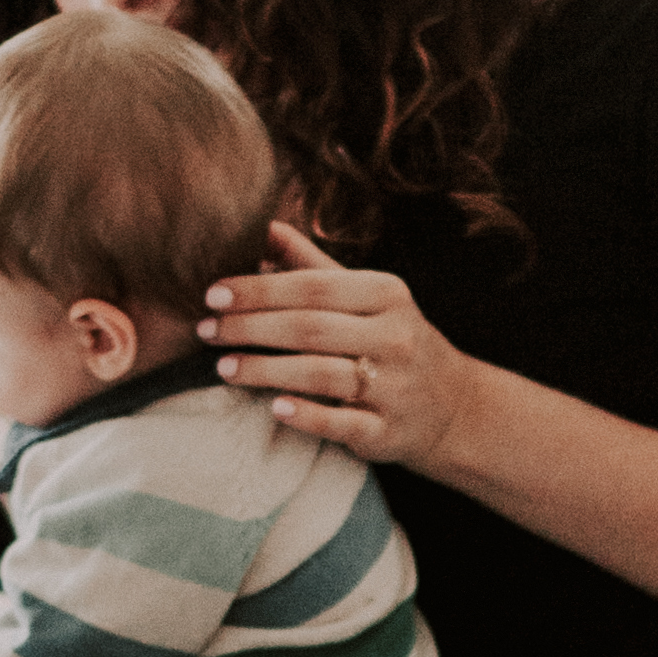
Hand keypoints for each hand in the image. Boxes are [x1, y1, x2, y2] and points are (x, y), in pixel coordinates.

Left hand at [201, 220, 481, 466]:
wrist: (452, 404)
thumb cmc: (390, 339)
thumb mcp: (365, 296)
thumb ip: (312, 265)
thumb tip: (263, 225)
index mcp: (386, 294)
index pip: (312, 287)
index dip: (259, 290)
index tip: (212, 293)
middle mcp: (394, 337)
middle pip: (311, 328)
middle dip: (251, 327)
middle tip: (205, 330)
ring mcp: (394, 387)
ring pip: (322, 375)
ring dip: (266, 370)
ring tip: (223, 367)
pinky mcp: (388, 431)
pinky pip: (343, 423)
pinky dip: (308, 415)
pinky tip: (273, 407)